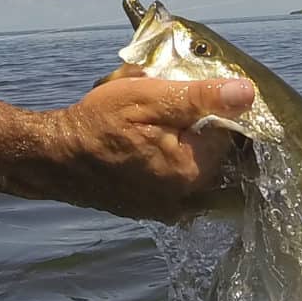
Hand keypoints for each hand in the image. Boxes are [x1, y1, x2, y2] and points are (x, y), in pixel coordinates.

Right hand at [44, 75, 254, 221]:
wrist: (54, 159)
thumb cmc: (96, 123)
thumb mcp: (146, 97)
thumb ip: (199, 97)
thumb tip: (247, 93)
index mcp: (193, 170)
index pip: (228, 129)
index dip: (207, 103)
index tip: (179, 91)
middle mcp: (189, 197)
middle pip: (212, 148)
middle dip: (192, 122)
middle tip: (155, 107)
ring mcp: (171, 208)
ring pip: (194, 162)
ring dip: (179, 139)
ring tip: (143, 125)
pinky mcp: (155, 209)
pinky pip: (176, 178)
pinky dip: (166, 158)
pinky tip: (140, 144)